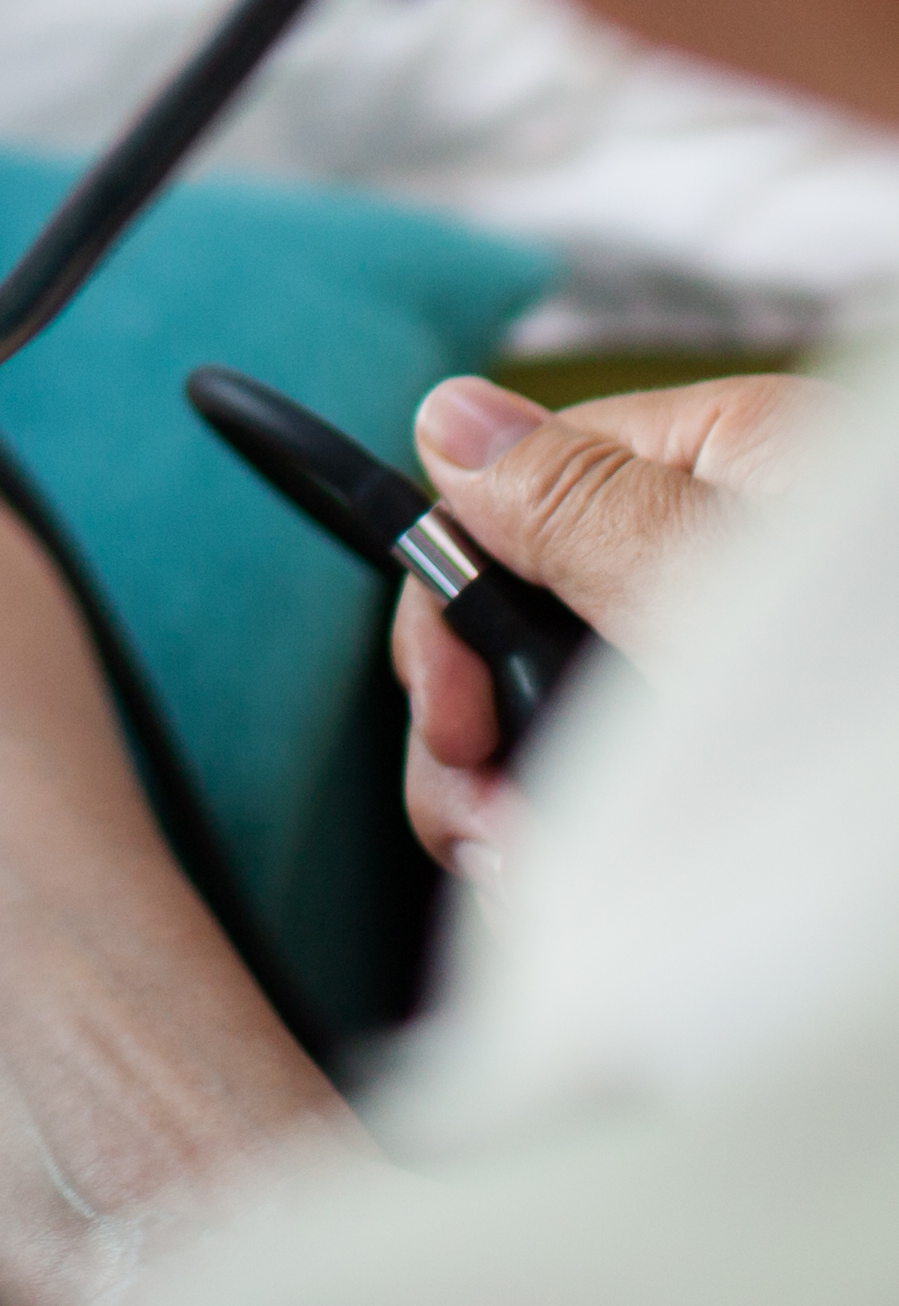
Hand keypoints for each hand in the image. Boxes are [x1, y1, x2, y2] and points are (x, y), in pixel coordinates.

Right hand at [395, 366, 825, 878]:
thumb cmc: (873, 701)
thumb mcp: (715, 591)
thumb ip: (582, 504)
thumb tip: (455, 421)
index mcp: (735, 459)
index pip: (519, 492)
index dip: (456, 609)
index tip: (449, 729)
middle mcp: (745, 539)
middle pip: (540, 603)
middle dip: (484, 720)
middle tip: (489, 833)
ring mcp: (759, 646)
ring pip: (589, 700)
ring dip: (535, 794)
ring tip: (542, 881)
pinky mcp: (780, 737)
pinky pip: (654, 768)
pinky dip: (608, 830)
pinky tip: (598, 884)